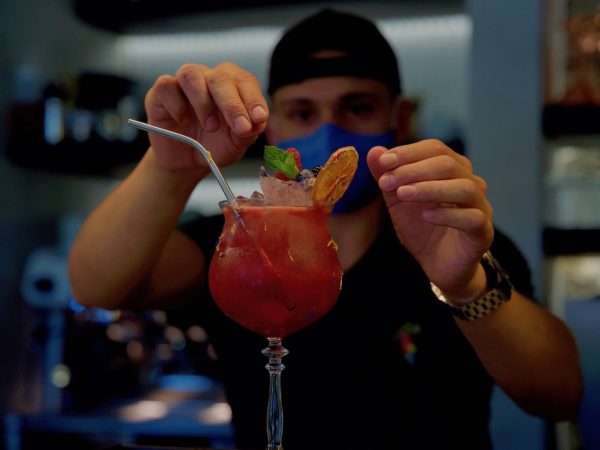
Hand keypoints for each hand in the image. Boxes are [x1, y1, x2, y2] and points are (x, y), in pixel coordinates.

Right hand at [144, 62, 268, 171]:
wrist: (186, 160)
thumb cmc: (214, 145)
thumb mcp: (236, 144)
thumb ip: (248, 132)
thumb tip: (256, 123)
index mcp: (232, 85)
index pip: (245, 82)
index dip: (253, 99)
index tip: (259, 119)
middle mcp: (208, 78)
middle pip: (220, 77)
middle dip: (232, 104)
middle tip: (240, 128)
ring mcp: (183, 83)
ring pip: (191, 75)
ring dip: (203, 102)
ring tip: (211, 127)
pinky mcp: (160, 93)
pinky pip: (166, 85)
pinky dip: (176, 104)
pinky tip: (183, 120)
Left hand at [367, 139, 493, 298]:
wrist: (437, 265)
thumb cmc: (421, 228)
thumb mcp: (397, 201)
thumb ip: (387, 176)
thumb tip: (374, 151)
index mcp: (453, 170)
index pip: (435, 149)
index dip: (408, 153)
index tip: (383, 162)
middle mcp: (471, 183)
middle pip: (448, 164)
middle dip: (414, 170)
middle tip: (387, 182)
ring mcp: (481, 206)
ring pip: (464, 188)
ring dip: (430, 188)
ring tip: (402, 194)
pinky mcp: (483, 232)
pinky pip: (472, 218)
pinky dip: (447, 214)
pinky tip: (425, 215)